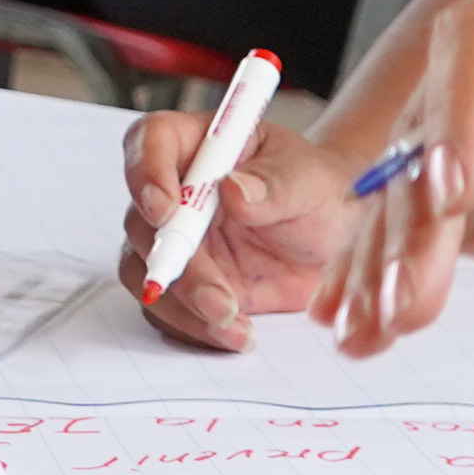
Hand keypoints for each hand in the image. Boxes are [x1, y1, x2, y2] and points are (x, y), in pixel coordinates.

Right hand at [115, 104, 354, 353]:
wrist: (331, 239)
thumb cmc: (316, 190)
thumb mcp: (310, 180)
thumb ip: (275, 185)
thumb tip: (234, 191)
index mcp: (198, 144)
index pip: (150, 141)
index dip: (146, 172)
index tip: (165, 210)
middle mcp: (174, 190)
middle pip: (142, 221)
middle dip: (176, 265)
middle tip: (216, 296)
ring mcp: (175, 240)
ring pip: (145, 272)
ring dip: (182, 304)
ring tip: (234, 323)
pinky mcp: (183, 282)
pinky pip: (168, 309)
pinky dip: (195, 327)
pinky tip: (235, 333)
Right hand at [322, 0, 473, 355]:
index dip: (460, 114)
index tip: (460, 188)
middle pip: (425, 126)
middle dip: (408, 208)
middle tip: (409, 283)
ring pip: (408, 192)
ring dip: (385, 258)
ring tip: (379, 324)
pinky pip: (416, 237)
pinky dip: (385, 282)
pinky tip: (366, 331)